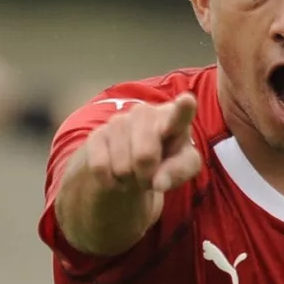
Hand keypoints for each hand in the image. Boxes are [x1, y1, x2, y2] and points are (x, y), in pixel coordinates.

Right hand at [84, 93, 201, 193]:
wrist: (132, 165)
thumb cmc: (166, 161)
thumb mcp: (182, 168)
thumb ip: (179, 172)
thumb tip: (159, 182)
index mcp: (174, 118)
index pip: (180, 113)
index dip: (182, 108)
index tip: (187, 101)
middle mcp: (145, 113)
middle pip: (145, 156)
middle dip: (147, 175)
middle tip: (149, 177)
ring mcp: (119, 121)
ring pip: (122, 166)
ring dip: (129, 179)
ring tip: (134, 173)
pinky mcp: (96, 134)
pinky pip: (100, 167)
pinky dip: (110, 181)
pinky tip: (116, 175)